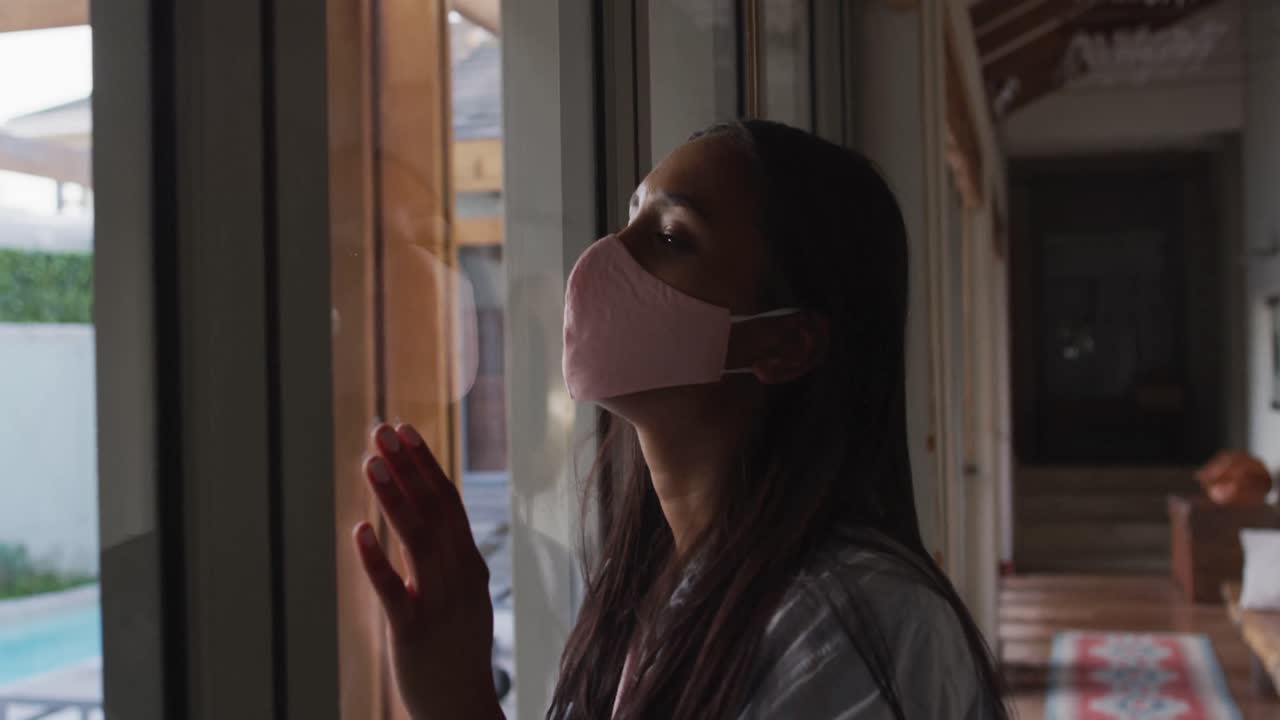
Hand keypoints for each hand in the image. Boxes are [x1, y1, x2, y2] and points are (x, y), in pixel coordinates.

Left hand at [352, 423, 502, 719]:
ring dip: (393, 498)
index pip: (449, 503)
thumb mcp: (463, 597)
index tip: (405, 431)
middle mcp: (459, 578)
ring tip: (369, 464)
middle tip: (383, 430)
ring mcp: (439, 604)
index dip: (426, 465)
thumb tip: (431, 515)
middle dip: (408, 467)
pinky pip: (394, 590)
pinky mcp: (413, 632)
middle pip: (434, 511)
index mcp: (469, 566)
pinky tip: (358, 530)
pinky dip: (376, 558)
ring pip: (417, 541)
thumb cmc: (457, 653)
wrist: (463, 709)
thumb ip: (449, 558)